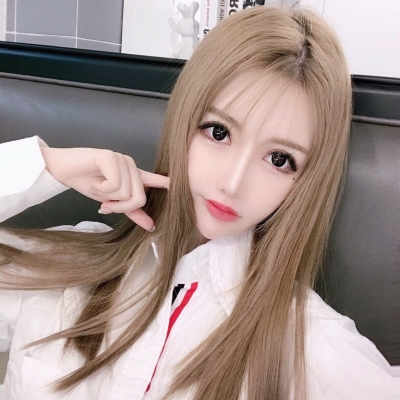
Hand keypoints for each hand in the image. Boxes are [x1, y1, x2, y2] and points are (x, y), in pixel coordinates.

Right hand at [40, 147, 168, 230]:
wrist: (63, 170)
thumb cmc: (88, 183)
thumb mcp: (112, 202)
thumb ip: (132, 211)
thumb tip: (151, 226)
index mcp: (133, 175)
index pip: (154, 179)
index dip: (166, 183)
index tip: (178, 186)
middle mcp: (131, 166)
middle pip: (139, 197)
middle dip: (120, 207)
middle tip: (105, 204)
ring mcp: (122, 160)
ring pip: (127, 193)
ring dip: (108, 198)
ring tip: (97, 188)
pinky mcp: (111, 157)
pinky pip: (115, 184)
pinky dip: (101, 189)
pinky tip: (94, 181)